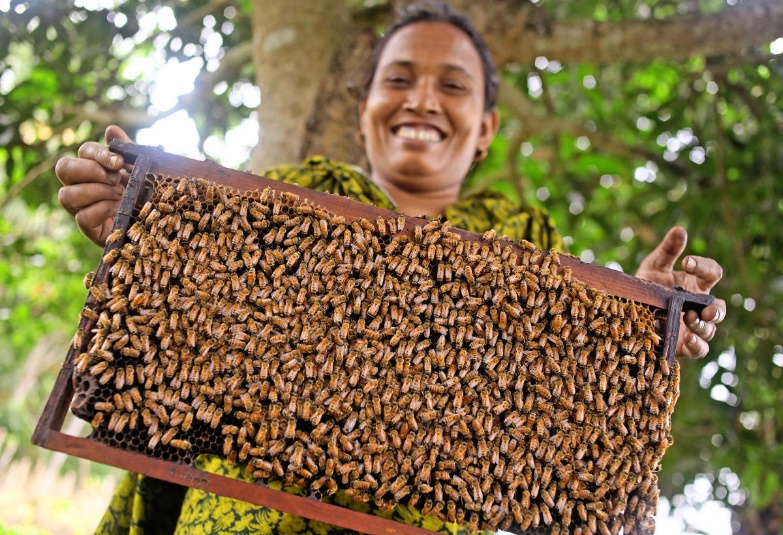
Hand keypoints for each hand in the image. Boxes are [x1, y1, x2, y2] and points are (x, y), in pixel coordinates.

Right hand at [55, 125, 132, 245]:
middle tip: (115, 179)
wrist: (153, 222)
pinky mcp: (87, 227)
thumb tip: (111, 130)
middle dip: (90, 170)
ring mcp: (79, 206)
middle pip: (63, 168)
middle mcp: (79, 184)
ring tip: (120, 194)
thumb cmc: (143, 191)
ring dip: (97, 192)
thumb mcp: (140, 169)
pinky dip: (102, 210)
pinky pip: (82, 217)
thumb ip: (127, 150)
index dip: (100, 154)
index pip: (85, 151)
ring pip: (66, 194)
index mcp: (92, 166)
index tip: (119, 162)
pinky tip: (119, 209)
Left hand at [635, 226, 726, 358]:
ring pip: (710, 328)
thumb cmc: (647, 286)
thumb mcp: (653, 266)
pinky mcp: (684, 344)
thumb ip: (668, 250)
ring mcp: (693, 326)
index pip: (711, 273)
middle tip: (703, 306)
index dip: (704, 267)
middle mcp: (699, 305)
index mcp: (695, 284)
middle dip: (715, 307)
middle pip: (718, 307)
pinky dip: (698, 345)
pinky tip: (690, 339)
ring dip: (704, 324)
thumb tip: (680, 229)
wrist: (627, 313)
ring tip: (689, 317)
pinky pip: (701, 349)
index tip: (687, 262)